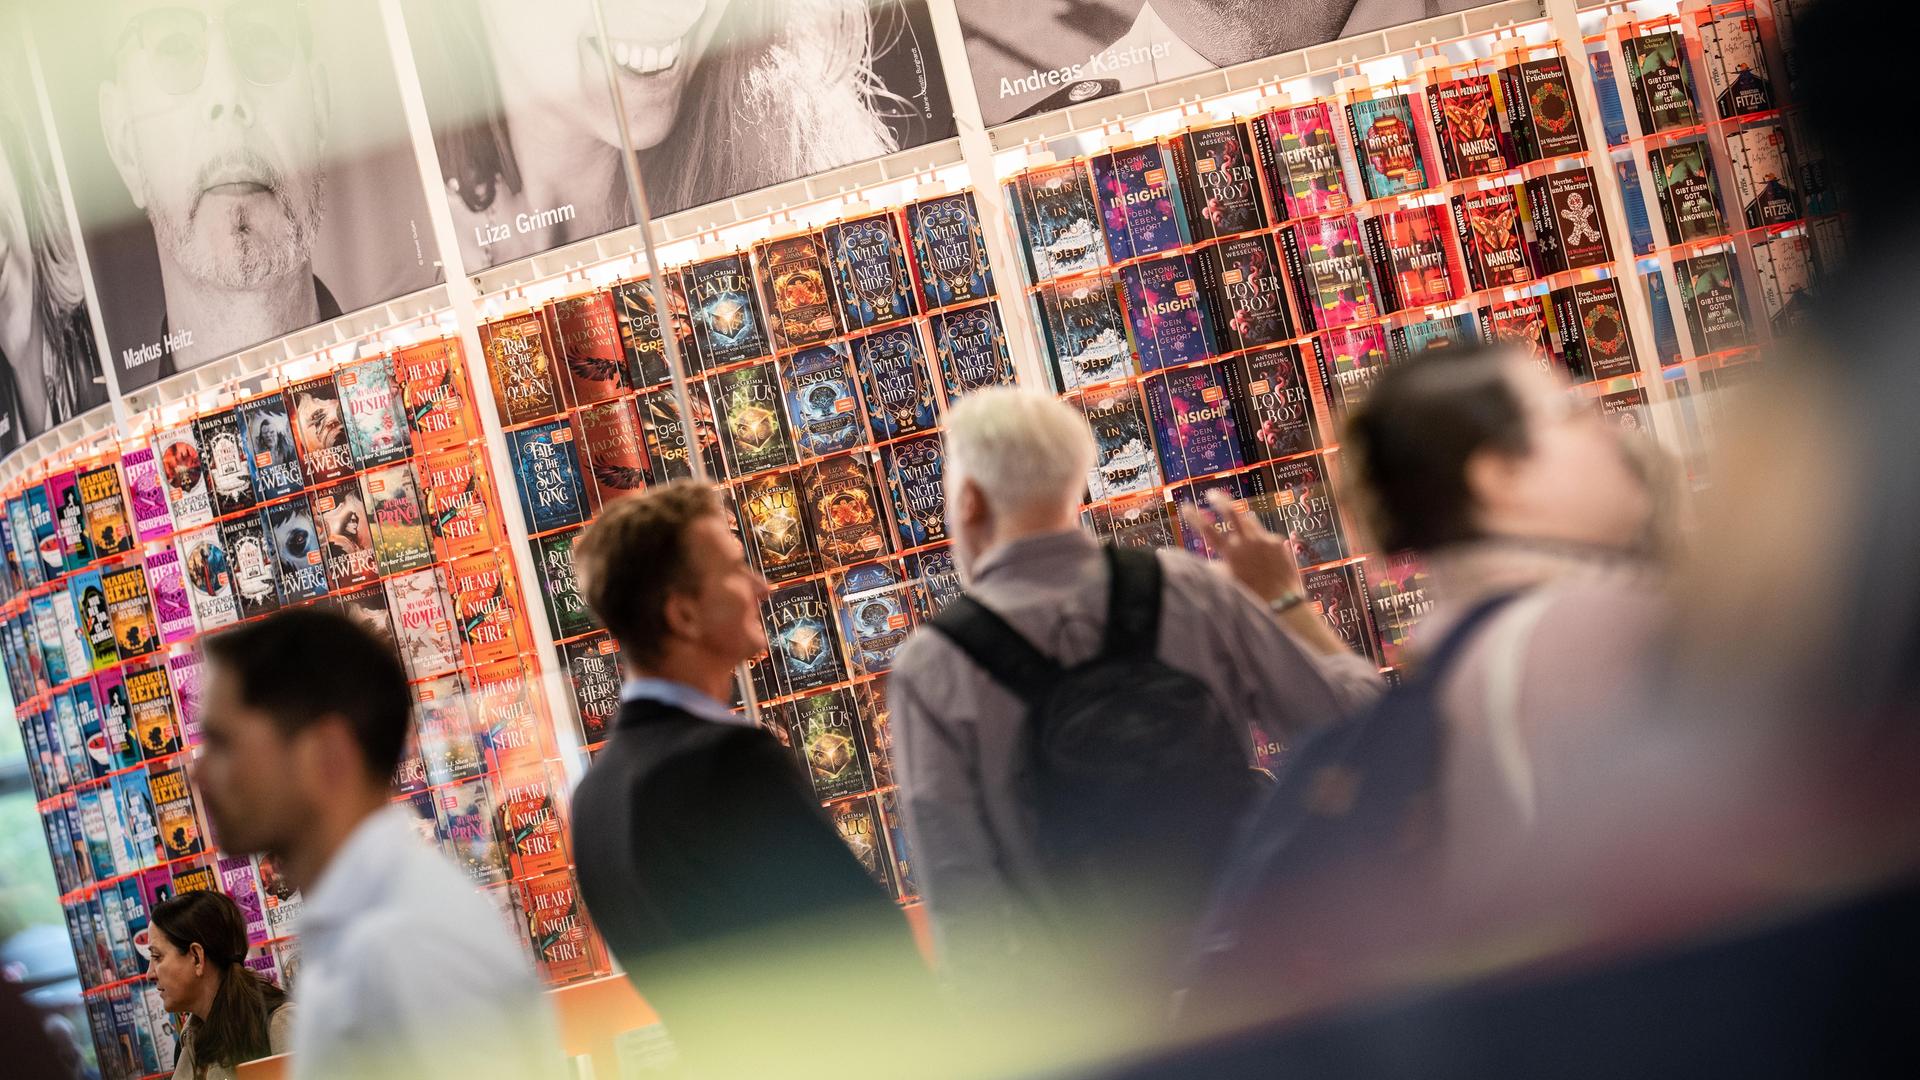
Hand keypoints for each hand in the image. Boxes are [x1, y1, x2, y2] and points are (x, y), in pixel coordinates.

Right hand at [1179, 489, 1303, 602]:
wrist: (1281, 603)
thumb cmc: (1250, 596)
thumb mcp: (1226, 582)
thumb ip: (1214, 568)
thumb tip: (1203, 561)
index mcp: (1231, 553)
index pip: (1207, 529)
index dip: (1194, 517)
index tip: (1185, 507)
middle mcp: (1247, 542)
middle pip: (1231, 511)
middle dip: (1220, 499)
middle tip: (1212, 493)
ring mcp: (1264, 539)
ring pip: (1249, 520)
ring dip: (1241, 521)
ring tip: (1238, 528)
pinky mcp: (1277, 542)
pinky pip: (1264, 535)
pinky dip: (1258, 540)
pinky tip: (1260, 553)